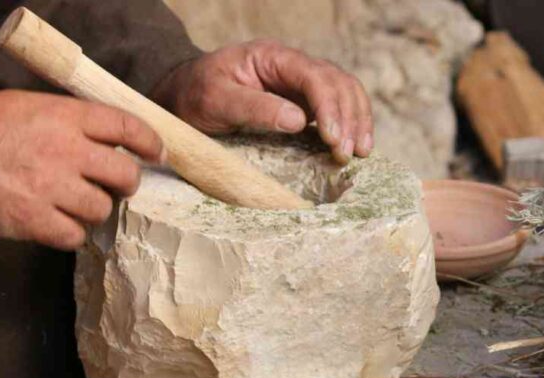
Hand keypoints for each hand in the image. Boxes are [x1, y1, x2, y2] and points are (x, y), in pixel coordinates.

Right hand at [0, 90, 162, 249]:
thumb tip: (107, 137)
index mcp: (64, 116)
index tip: (157, 154)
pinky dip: (70, 233)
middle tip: (116, 186)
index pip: (127, 126)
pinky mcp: (34, 219)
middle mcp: (65, 150)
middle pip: (126, 174)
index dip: (150, 142)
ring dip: (93, 209)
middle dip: (127, 183)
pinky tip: (56, 222)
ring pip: (102, 208)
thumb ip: (69, 120)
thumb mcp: (26, 106)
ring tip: (73, 202)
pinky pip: (74, 235)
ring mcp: (51, 187)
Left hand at [151, 40, 372, 163]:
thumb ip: (254, 107)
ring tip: (359, 152)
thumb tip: (299, 120)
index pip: (314, 75)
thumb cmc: (195, 96)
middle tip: (346, 154)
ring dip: (357, 121)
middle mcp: (293, 66)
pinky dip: (352, 124)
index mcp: (272, 57)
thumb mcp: (215, 100)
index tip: (331, 138)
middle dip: (348, 117)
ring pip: (345, 92)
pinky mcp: (304, 103)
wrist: (184, 98)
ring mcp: (301, 84)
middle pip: (338, 82)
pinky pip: (338, 108)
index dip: (329, 106)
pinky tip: (356, 146)